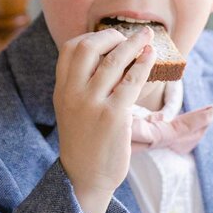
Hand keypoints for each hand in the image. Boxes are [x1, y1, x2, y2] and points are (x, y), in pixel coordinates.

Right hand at [54, 26, 153, 212]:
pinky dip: (144, 64)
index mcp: (62, 90)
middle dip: (112, 35)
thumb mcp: (73, 110)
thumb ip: (81, 87)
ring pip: (113, 61)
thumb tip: (104, 61)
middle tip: (129, 36)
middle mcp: (73, 94)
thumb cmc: (85, 143)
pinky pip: (131, 81)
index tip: (109, 38)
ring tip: (147, 37)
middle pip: (89, 47)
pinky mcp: (113, 116)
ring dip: (133, 44)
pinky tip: (151, 57)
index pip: (70, 49)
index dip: (92, 37)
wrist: (85, 176)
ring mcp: (92, 104)